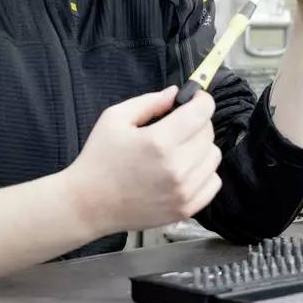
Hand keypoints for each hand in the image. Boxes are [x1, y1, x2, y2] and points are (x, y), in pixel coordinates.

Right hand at [62, 87, 222, 235]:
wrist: (88, 204)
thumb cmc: (98, 159)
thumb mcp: (115, 118)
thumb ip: (150, 102)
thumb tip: (176, 93)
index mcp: (159, 141)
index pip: (202, 112)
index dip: (202, 100)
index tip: (195, 100)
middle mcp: (176, 167)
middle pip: (208, 132)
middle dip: (197, 122)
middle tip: (178, 126)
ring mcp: (184, 191)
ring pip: (214, 156)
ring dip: (201, 147)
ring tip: (179, 149)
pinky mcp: (186, 209)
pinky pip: (213, 182)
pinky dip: (203, 172)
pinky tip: (184, 170)